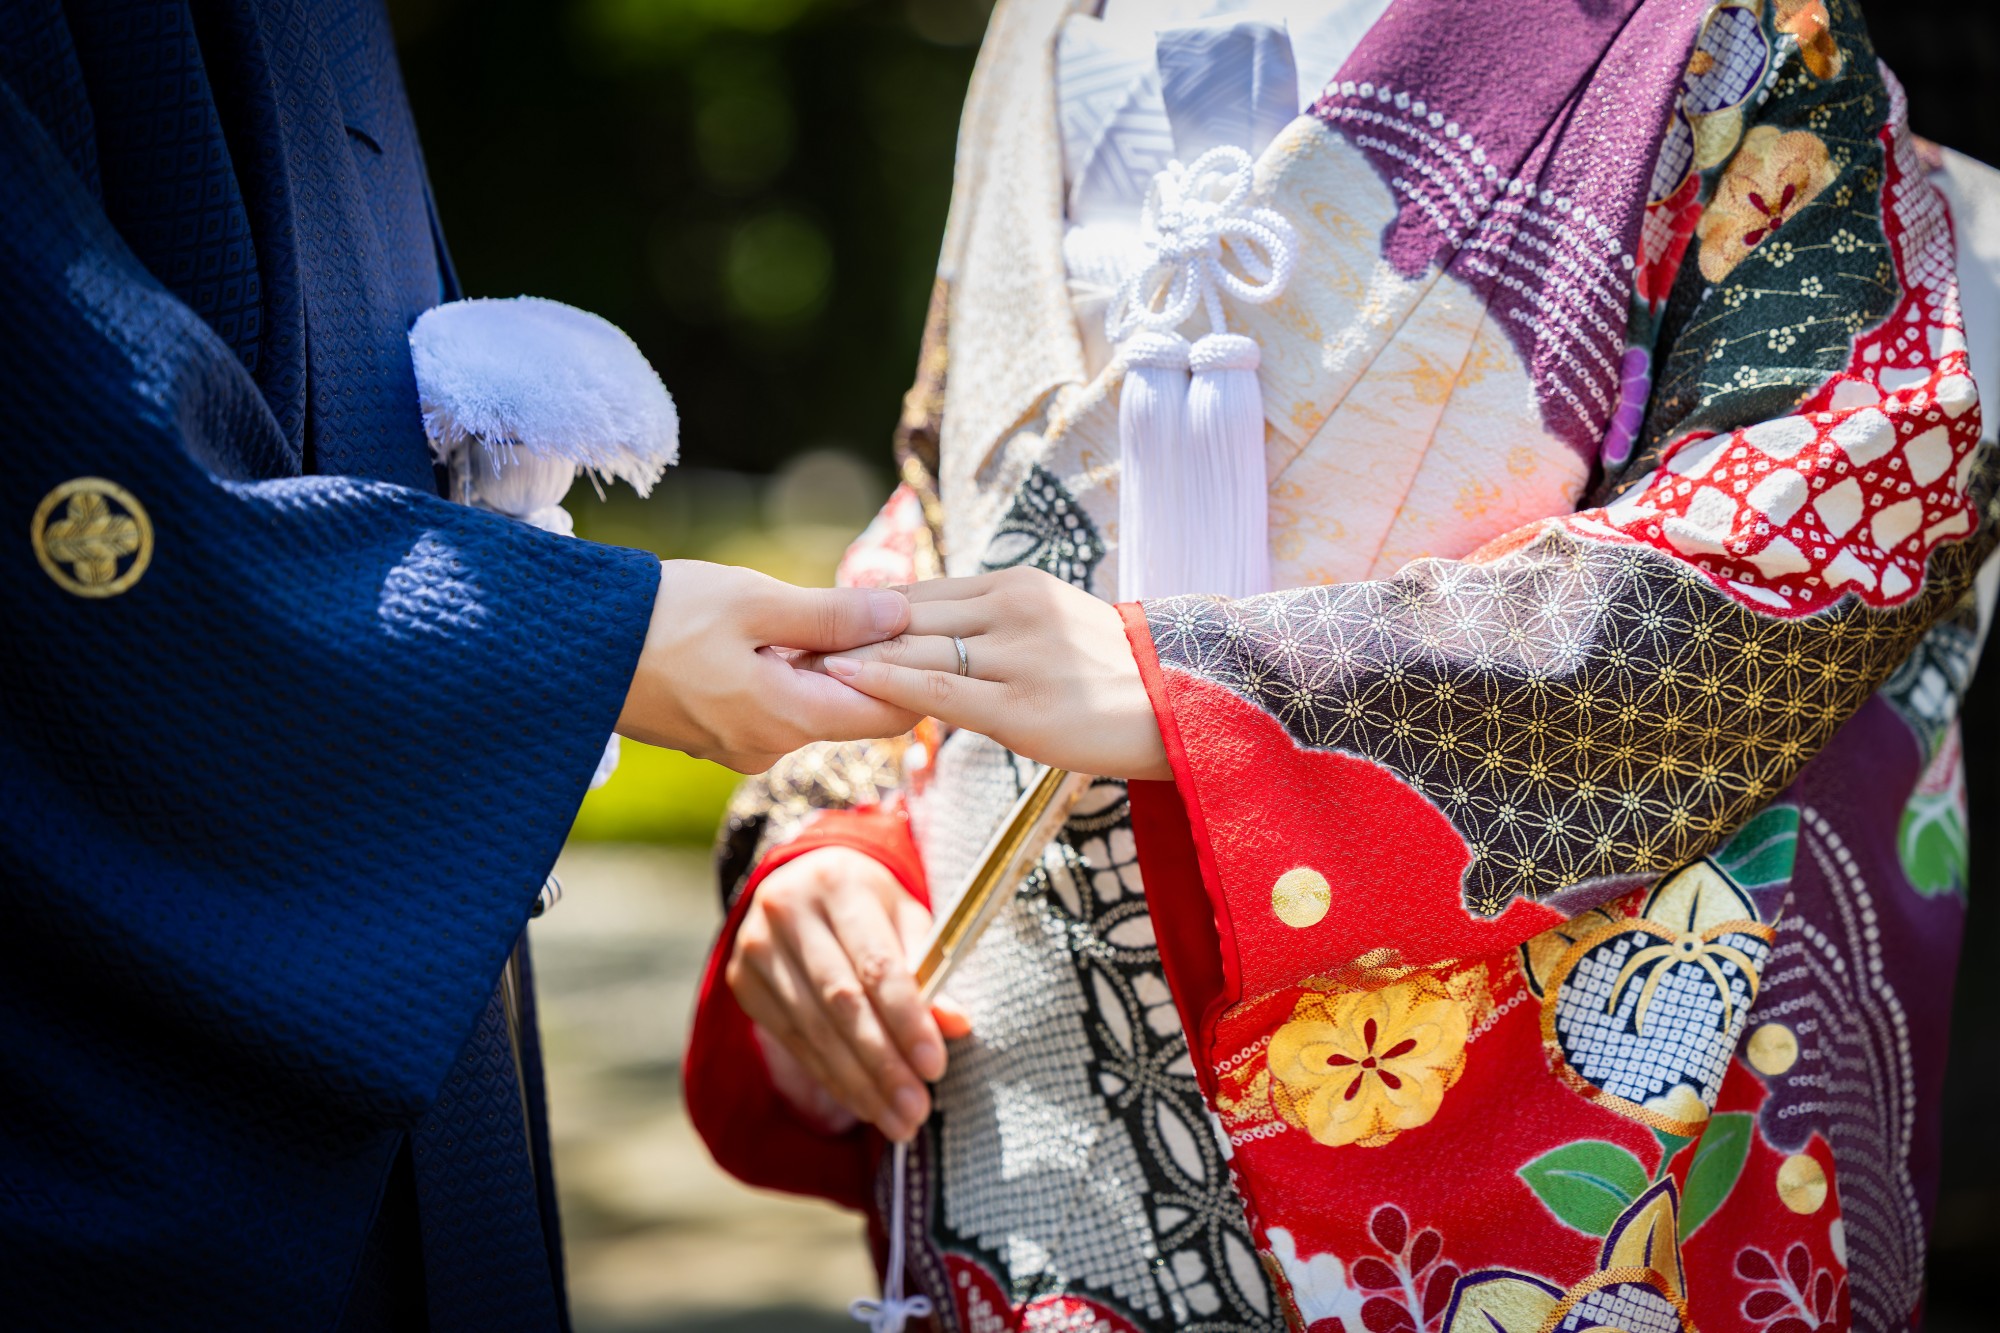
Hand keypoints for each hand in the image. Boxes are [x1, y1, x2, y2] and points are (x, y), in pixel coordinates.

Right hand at [616, 561, 920, 771]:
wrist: (563, 648)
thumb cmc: (658, 619)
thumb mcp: (754, 602)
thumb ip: (833, 614)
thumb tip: (900, 616)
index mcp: (791, 720)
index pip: (892, 714)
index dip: (915, 668)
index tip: (918, 622)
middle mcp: (770, 747)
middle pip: (851, 708)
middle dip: (867, 658)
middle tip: (867, 600)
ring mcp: (738, 746)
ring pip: (809, 704)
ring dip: (821, 661)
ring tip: (811, 609)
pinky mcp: (712, 734)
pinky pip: (770, 705)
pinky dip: (783, 671)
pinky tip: (767, 631)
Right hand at [726, 847, 971, 1141]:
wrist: (801, 880)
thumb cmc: (867, 903)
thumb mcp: (905, 918)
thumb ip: (930, 967)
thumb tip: (955, 1025)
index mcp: (839, 884)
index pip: (875, 963)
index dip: (906, 1019)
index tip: (935, 1066)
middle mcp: (788, 912)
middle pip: (841, 1003)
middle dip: (883, 1064)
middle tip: (916, 1110)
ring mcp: (757, 948)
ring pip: (814, 1030)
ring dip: (859, 1083)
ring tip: (897, 1119)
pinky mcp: (744, 982)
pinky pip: (794, 1041)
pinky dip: (832, 1077)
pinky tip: (863, 1101)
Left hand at [819, 567, 1169, 780]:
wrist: (1184, 706)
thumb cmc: (1113, 677)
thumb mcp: (1051, 628)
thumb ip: (992, 625)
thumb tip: (930, 634)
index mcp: (1015, 587)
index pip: (921, 594)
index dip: (861, 612)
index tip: (812, 624)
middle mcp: (1012, 610)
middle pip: (906, 616)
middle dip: (842, 631)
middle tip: (783, 642)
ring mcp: (1017, 657)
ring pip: (915, 649)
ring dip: (850, 657)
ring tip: (796, 665)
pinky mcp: (1022, 707)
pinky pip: (939, 690)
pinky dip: (886, 682)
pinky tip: (846, 680)